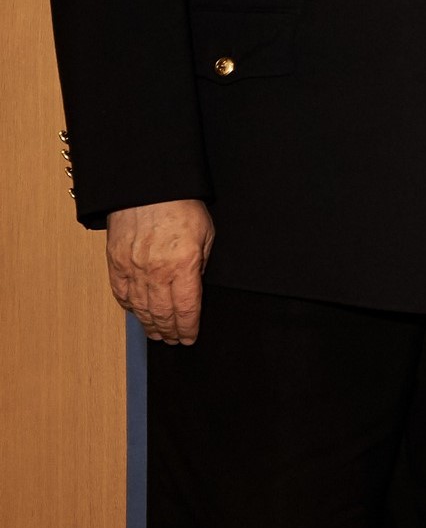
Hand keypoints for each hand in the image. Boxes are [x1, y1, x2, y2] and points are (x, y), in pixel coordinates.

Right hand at [106, 199, 212, 344]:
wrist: (146, 188)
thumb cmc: (181, 206)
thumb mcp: (206, 234)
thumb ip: (201, 263)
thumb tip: (195, 285)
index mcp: (183, 265)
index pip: (186, 308)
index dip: (188, 328)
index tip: (190, 338)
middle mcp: (156, 272)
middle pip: (162, 313)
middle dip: (170, 331)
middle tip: (174, 340)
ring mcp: (133, 269)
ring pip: (141, 308)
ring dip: (150, 324)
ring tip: (157, 334)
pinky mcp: (116, 263)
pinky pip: (122, 293)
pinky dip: (130, 308)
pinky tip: (137, 314)